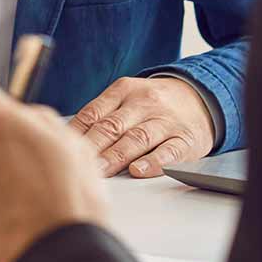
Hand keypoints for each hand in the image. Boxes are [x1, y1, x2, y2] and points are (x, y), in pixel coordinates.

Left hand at [69, 75, 215, 177]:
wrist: (200, 98)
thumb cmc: (153, 104)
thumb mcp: (126, 96)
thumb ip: (101, 114)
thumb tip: (65, 137)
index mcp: (124, 90)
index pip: (94, 113)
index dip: (76, 133)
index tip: (61, 150)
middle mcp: (144, 103)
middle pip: (113, 127)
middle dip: (93, 147)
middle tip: (76, 165)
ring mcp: (165, 121)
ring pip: (137, 138)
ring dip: (116, 156)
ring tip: (101, 170)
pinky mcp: (185, 140)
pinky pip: (168, 151)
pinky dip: (153, 162)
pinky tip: (138, 170)